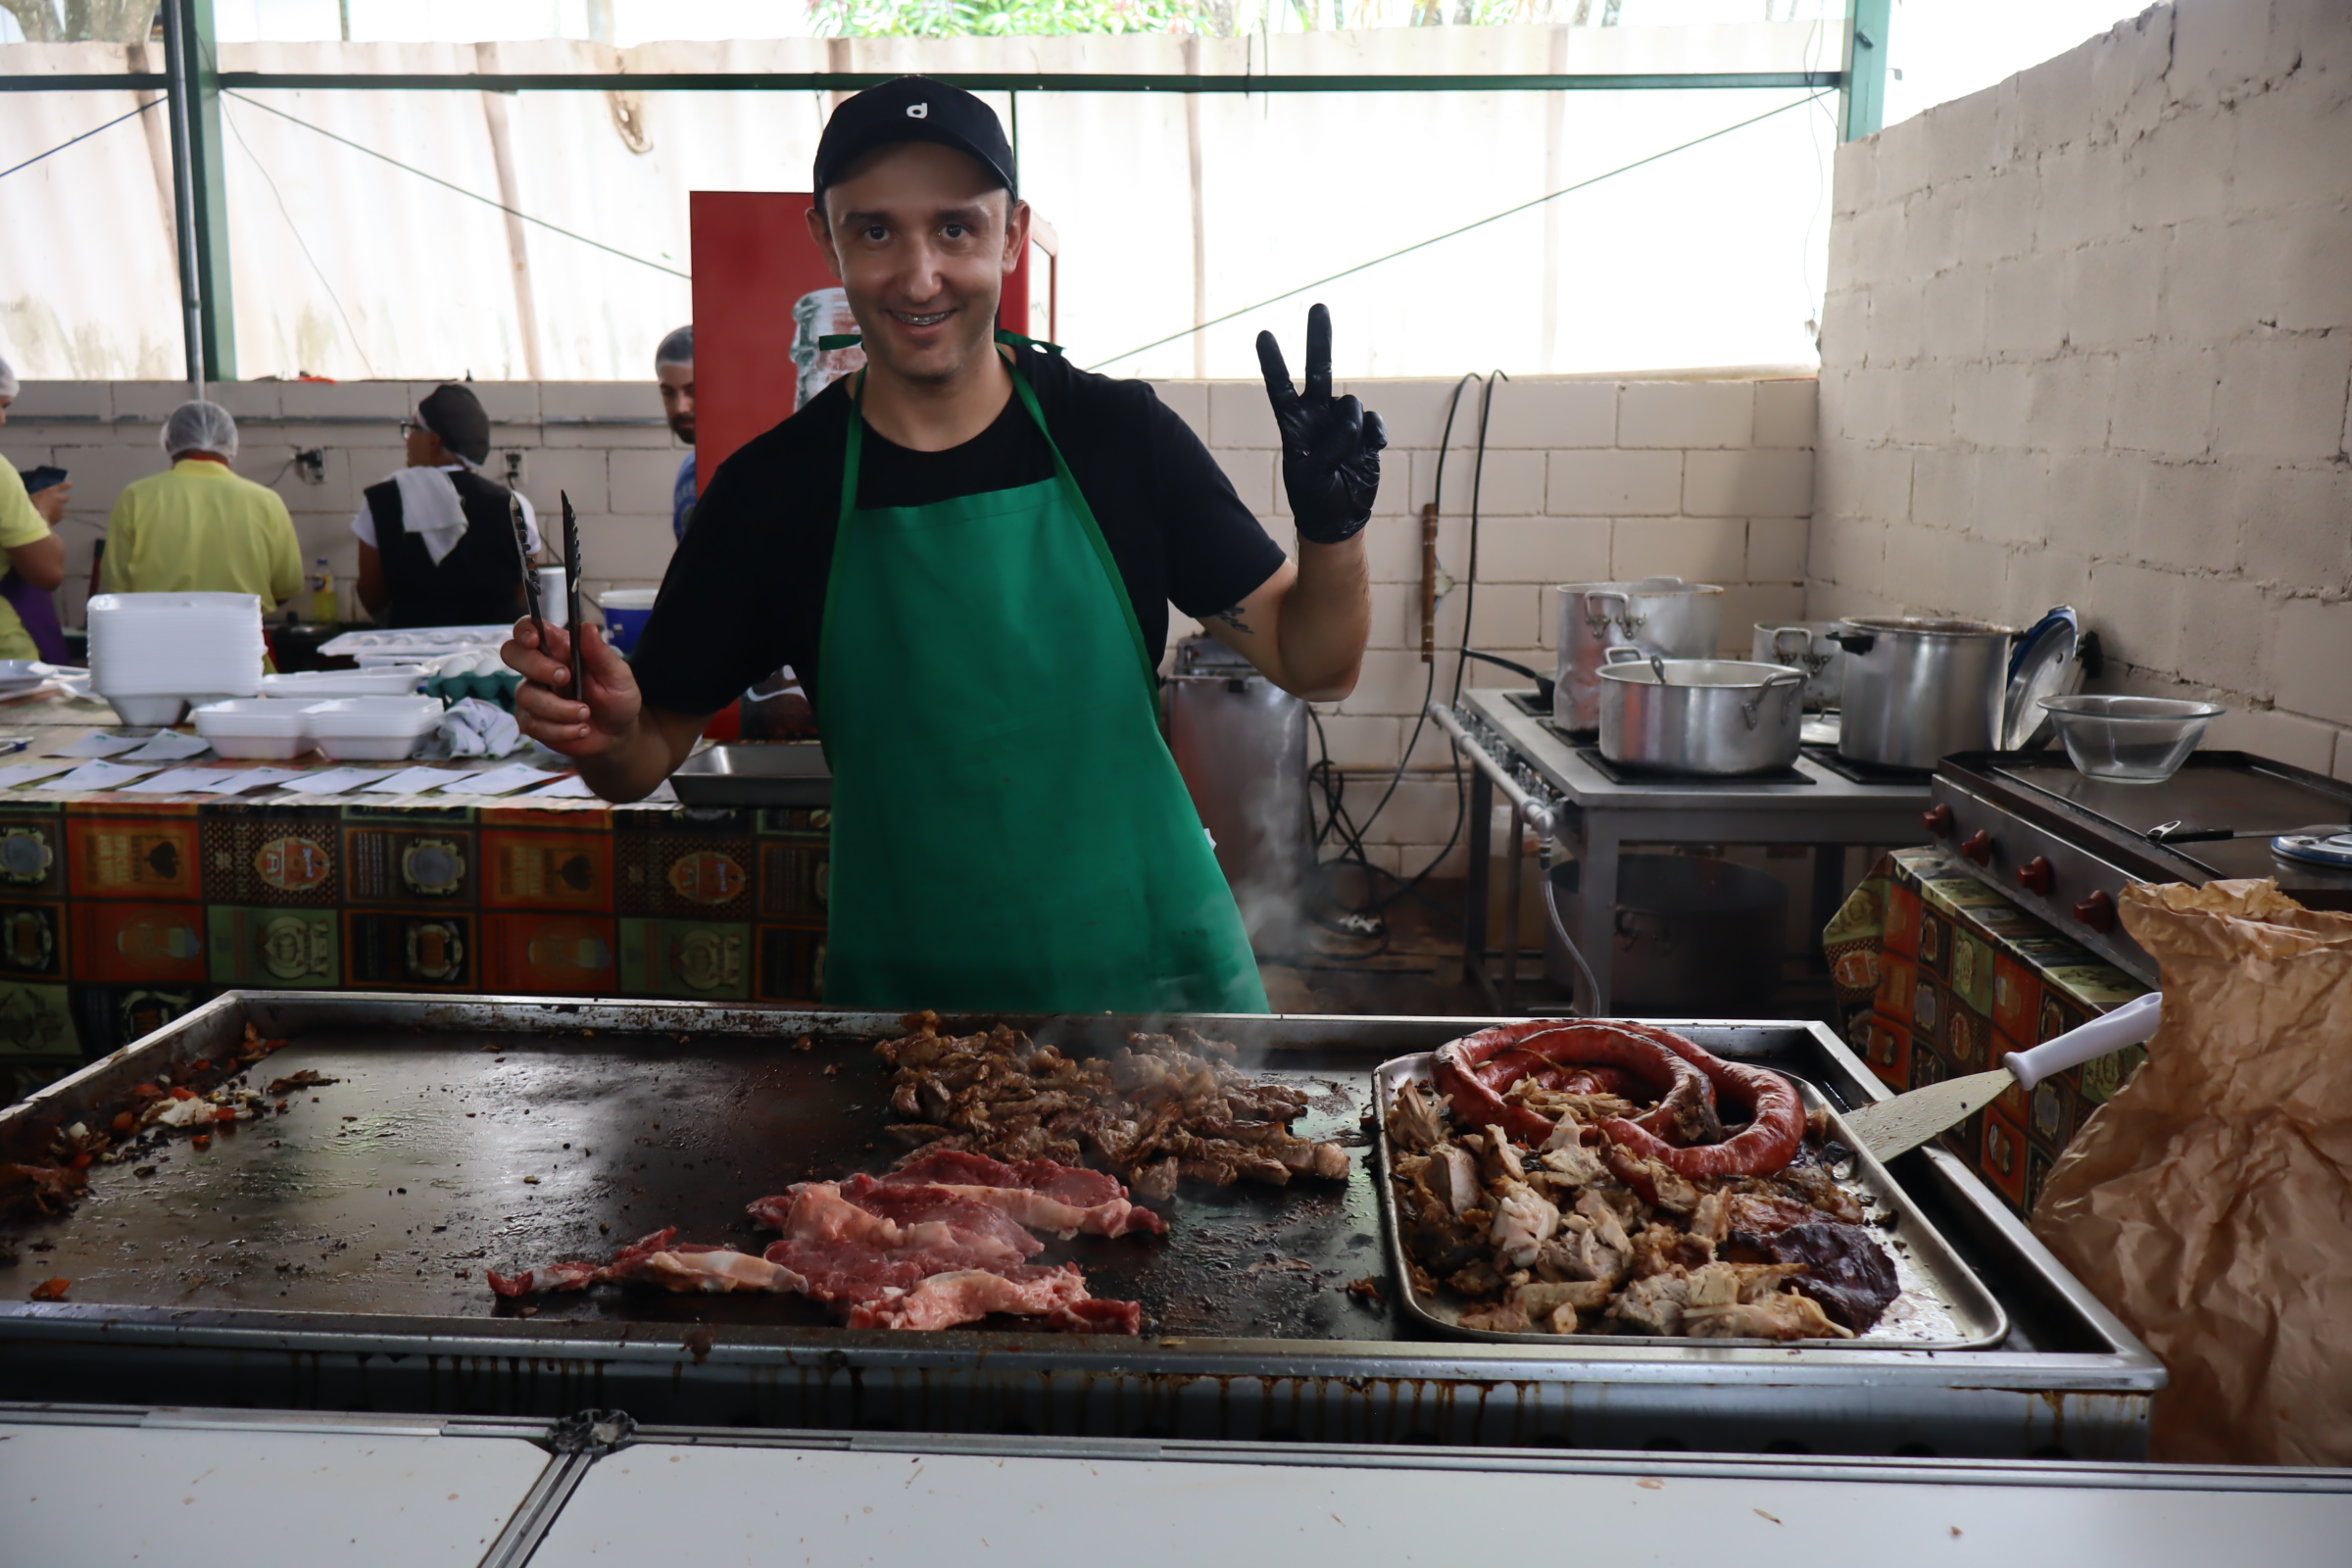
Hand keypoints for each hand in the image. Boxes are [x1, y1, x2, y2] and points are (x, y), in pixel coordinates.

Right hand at [29, 481, 67, 526]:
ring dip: (56, 510)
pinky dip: (54, 517)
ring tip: (48, 513)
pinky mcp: (59, 518)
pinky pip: (57, 517)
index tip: (70, 484)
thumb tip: (34, 494)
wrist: (34, 518)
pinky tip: (47, 519)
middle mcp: (58, 499)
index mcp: (50, 490)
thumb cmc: (29, 504)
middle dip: (62, 500)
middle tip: (57, 502)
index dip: (65, 485)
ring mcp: (60, 509)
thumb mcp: (29, 495)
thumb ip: (35, 494)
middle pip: (65, 498)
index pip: (61, 485)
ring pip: (61, 509)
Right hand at [505, 617, 640, 757]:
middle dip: (536, 667)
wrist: (617, 734)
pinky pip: (533, 724)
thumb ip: (601, 653)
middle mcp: (540, 668)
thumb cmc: (616, 697)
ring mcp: (533, 694)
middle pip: (512, 654)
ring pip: (525, 695)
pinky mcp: (532, 721)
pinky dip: (560, 730)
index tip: (534, 640)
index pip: (529, 628)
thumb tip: (587, 627)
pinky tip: (580, 729)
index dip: (524, 630)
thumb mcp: (618, 675)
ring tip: (585, 713)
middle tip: (565, 678)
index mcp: (560, 648)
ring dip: (559, 708)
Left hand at [1256, 303, 1385, 544]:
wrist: (1340, 516)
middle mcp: (1316, 414)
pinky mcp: (1366, 431)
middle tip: (1318, 306)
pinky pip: (1373, 421)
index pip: (1280, 387)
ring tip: (1346, 456)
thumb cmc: (1314, 496)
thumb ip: (1327, 447)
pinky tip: (1370, 452)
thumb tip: (1352, 421)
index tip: (1264, 334)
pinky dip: (1373, 436)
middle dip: (1319, 337)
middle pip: (1318, 368)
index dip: (1273, 362)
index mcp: (1293, 423)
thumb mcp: (1309, 476)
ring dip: (1350, 429)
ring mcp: (1342, 421)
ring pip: (1352, 404)